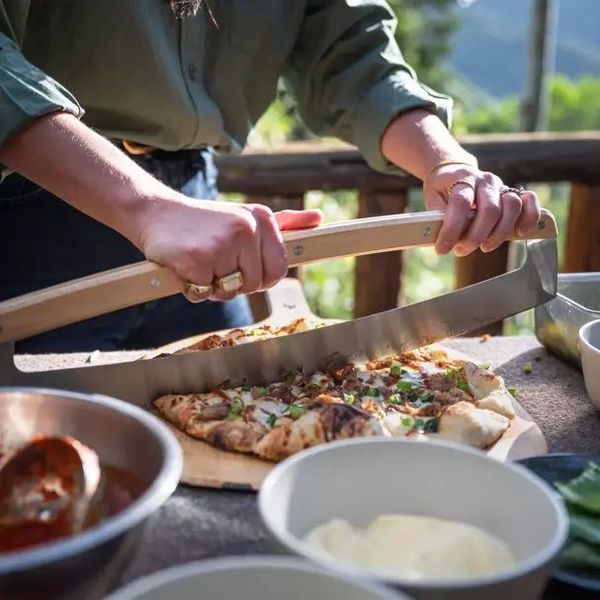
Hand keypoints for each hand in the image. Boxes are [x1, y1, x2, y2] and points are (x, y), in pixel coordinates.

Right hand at [138, 194, 321, 300]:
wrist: (157, 213)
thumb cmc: (206, 222)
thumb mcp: (247, 217)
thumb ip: (285, 222)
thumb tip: (318, 219)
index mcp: (262, 218)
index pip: (277, 269)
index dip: (259, 277)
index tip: (242, 267)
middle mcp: (246, 228)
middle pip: (254, 284)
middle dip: (235, 283)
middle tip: (216, 262)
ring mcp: (222, 244)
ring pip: (229, 292)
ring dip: (213, 287)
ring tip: (200, 260)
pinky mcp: (198, 259)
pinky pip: (204, 294)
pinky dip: (193, 287)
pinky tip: (185, 264)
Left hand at [423, 164, 540, 255]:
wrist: (454, 172)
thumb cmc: (442, 190)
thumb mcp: (432, 199)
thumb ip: (437, 216)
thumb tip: (442, 238)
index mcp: (462, 179)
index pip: (461, 203)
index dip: (452, 229)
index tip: (442, 249)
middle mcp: (485, 181)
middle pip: (490, 209)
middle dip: (476, 236)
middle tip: (461, 250)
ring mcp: (501, 186)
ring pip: (512, 207)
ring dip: (499, 233)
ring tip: (484, 247)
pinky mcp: (513, 193)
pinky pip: (530, 202)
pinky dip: (530, 217)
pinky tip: (519, 233)